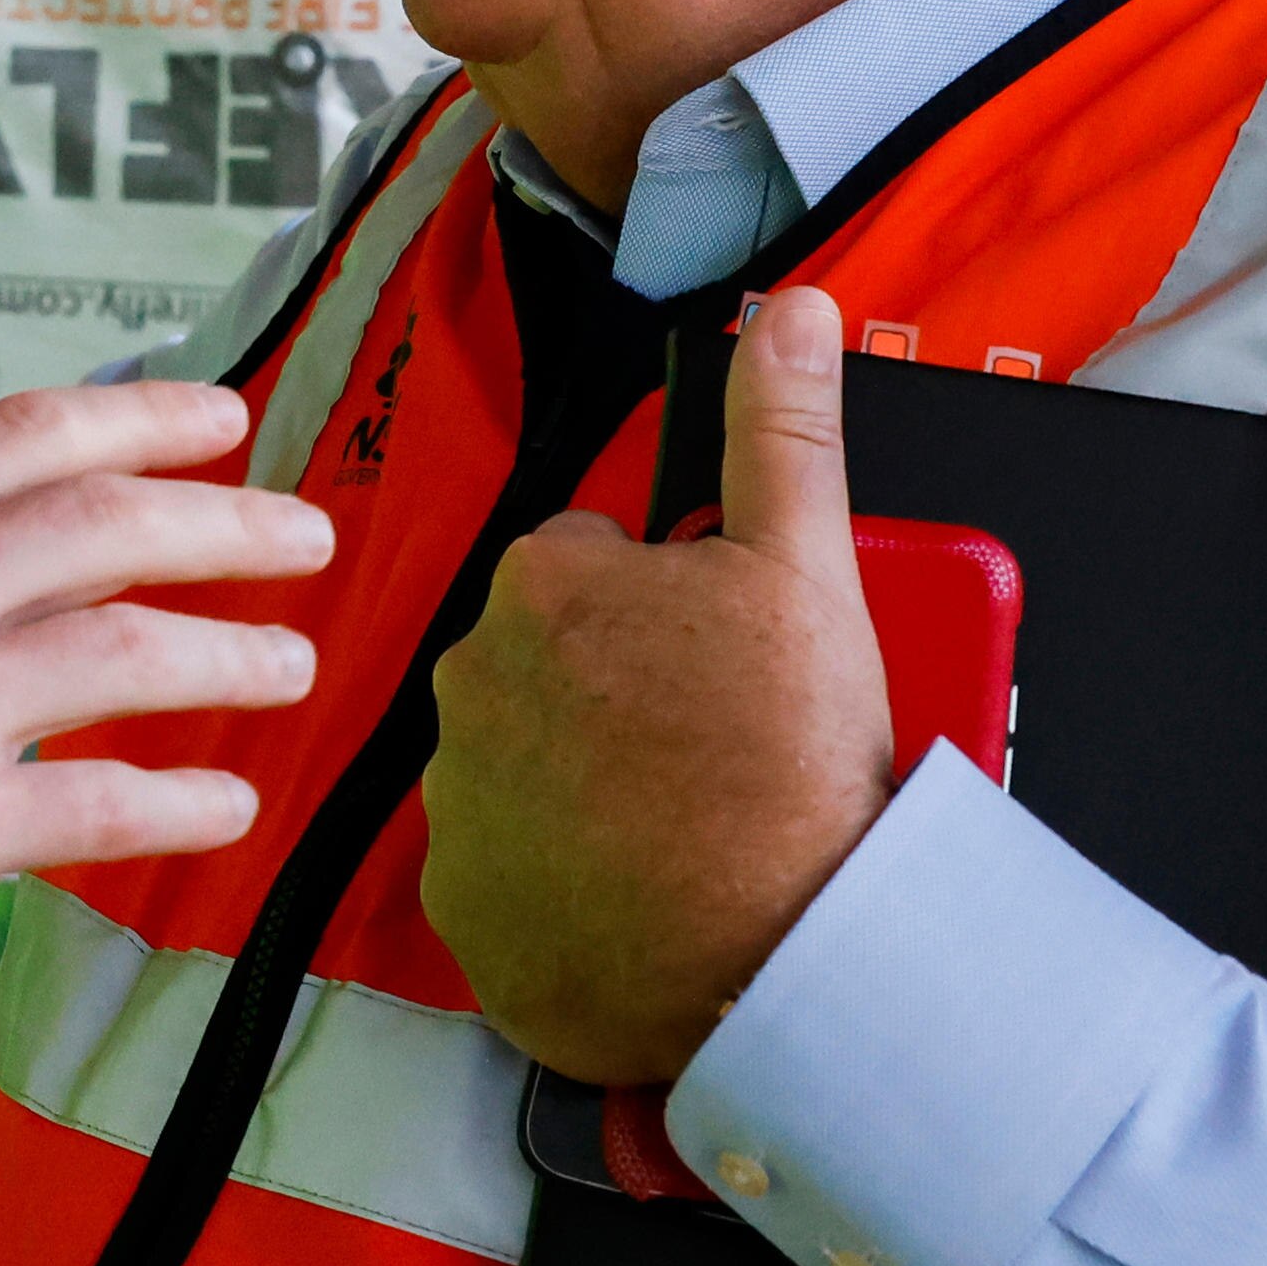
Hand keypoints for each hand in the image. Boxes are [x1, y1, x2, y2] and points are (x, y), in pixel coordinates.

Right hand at [0, 379, 328, 1033]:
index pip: (35, 435)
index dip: (150, 417)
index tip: (224, 419)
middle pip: (114, 527)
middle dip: (233, 524)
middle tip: (305, 537)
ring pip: (134, 657)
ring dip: (235, 655)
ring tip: (290, 664)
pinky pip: (100, 804)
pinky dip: (182, 798)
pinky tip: (225, 803)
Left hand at [419, 284, 893, 1083]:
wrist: (779, 954)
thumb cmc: (791, 764)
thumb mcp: (807, 569)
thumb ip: (781, 431)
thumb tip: (787, 311)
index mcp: (544, 584)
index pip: (595, 566)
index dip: (671, 611)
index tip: (722, 663)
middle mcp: (471, 681)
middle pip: (554, 662)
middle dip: (620, 689)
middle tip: (714, 743)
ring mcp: (459, 801)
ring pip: (527, 760)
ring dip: (585, 779)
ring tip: (682, 820)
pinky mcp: (462, 908)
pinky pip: (505, 868)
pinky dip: (556, 876)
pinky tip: (634, 887)